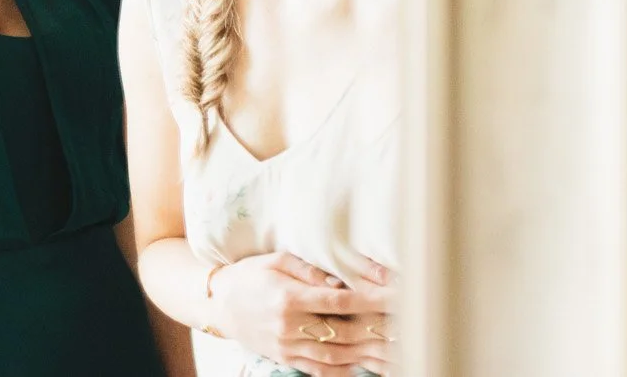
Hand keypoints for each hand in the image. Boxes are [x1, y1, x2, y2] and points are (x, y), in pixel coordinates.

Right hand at [206, 252, 393, 375]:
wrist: (219, 305)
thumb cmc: (249, 276)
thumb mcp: (275, 260)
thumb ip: (309, 270)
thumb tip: (340, 282)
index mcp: (289, 297)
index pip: (340, 302)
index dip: (372, 301)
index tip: (397, 298)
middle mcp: (290, 326)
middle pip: (345, 332)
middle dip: (379, 331)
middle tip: (407, 327)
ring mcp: (289, 348)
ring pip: (338, 356)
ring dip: (370, 356)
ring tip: (397, 352)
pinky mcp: (287, 360)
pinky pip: (321, 371)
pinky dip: (346, 372)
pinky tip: (366, 368)